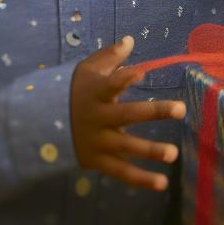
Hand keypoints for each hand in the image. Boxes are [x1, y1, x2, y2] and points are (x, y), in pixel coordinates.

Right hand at [69, 36, 185, 191]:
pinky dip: (141, 180)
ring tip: (174, 153)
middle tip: (180, 109)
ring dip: (151, 150)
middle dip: (155, 112)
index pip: (110, 84)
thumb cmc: (74, 92)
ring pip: (127, 147)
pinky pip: (122, 172)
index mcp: (96, 93)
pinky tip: (163, 184)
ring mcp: (99, 141)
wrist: (42, 125)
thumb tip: (130, 40)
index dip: (124, 78)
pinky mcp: (99, 161)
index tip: (141, 72)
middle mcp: (99, 118)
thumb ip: (110, 57)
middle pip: (129, 114)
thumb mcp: (86, 71)